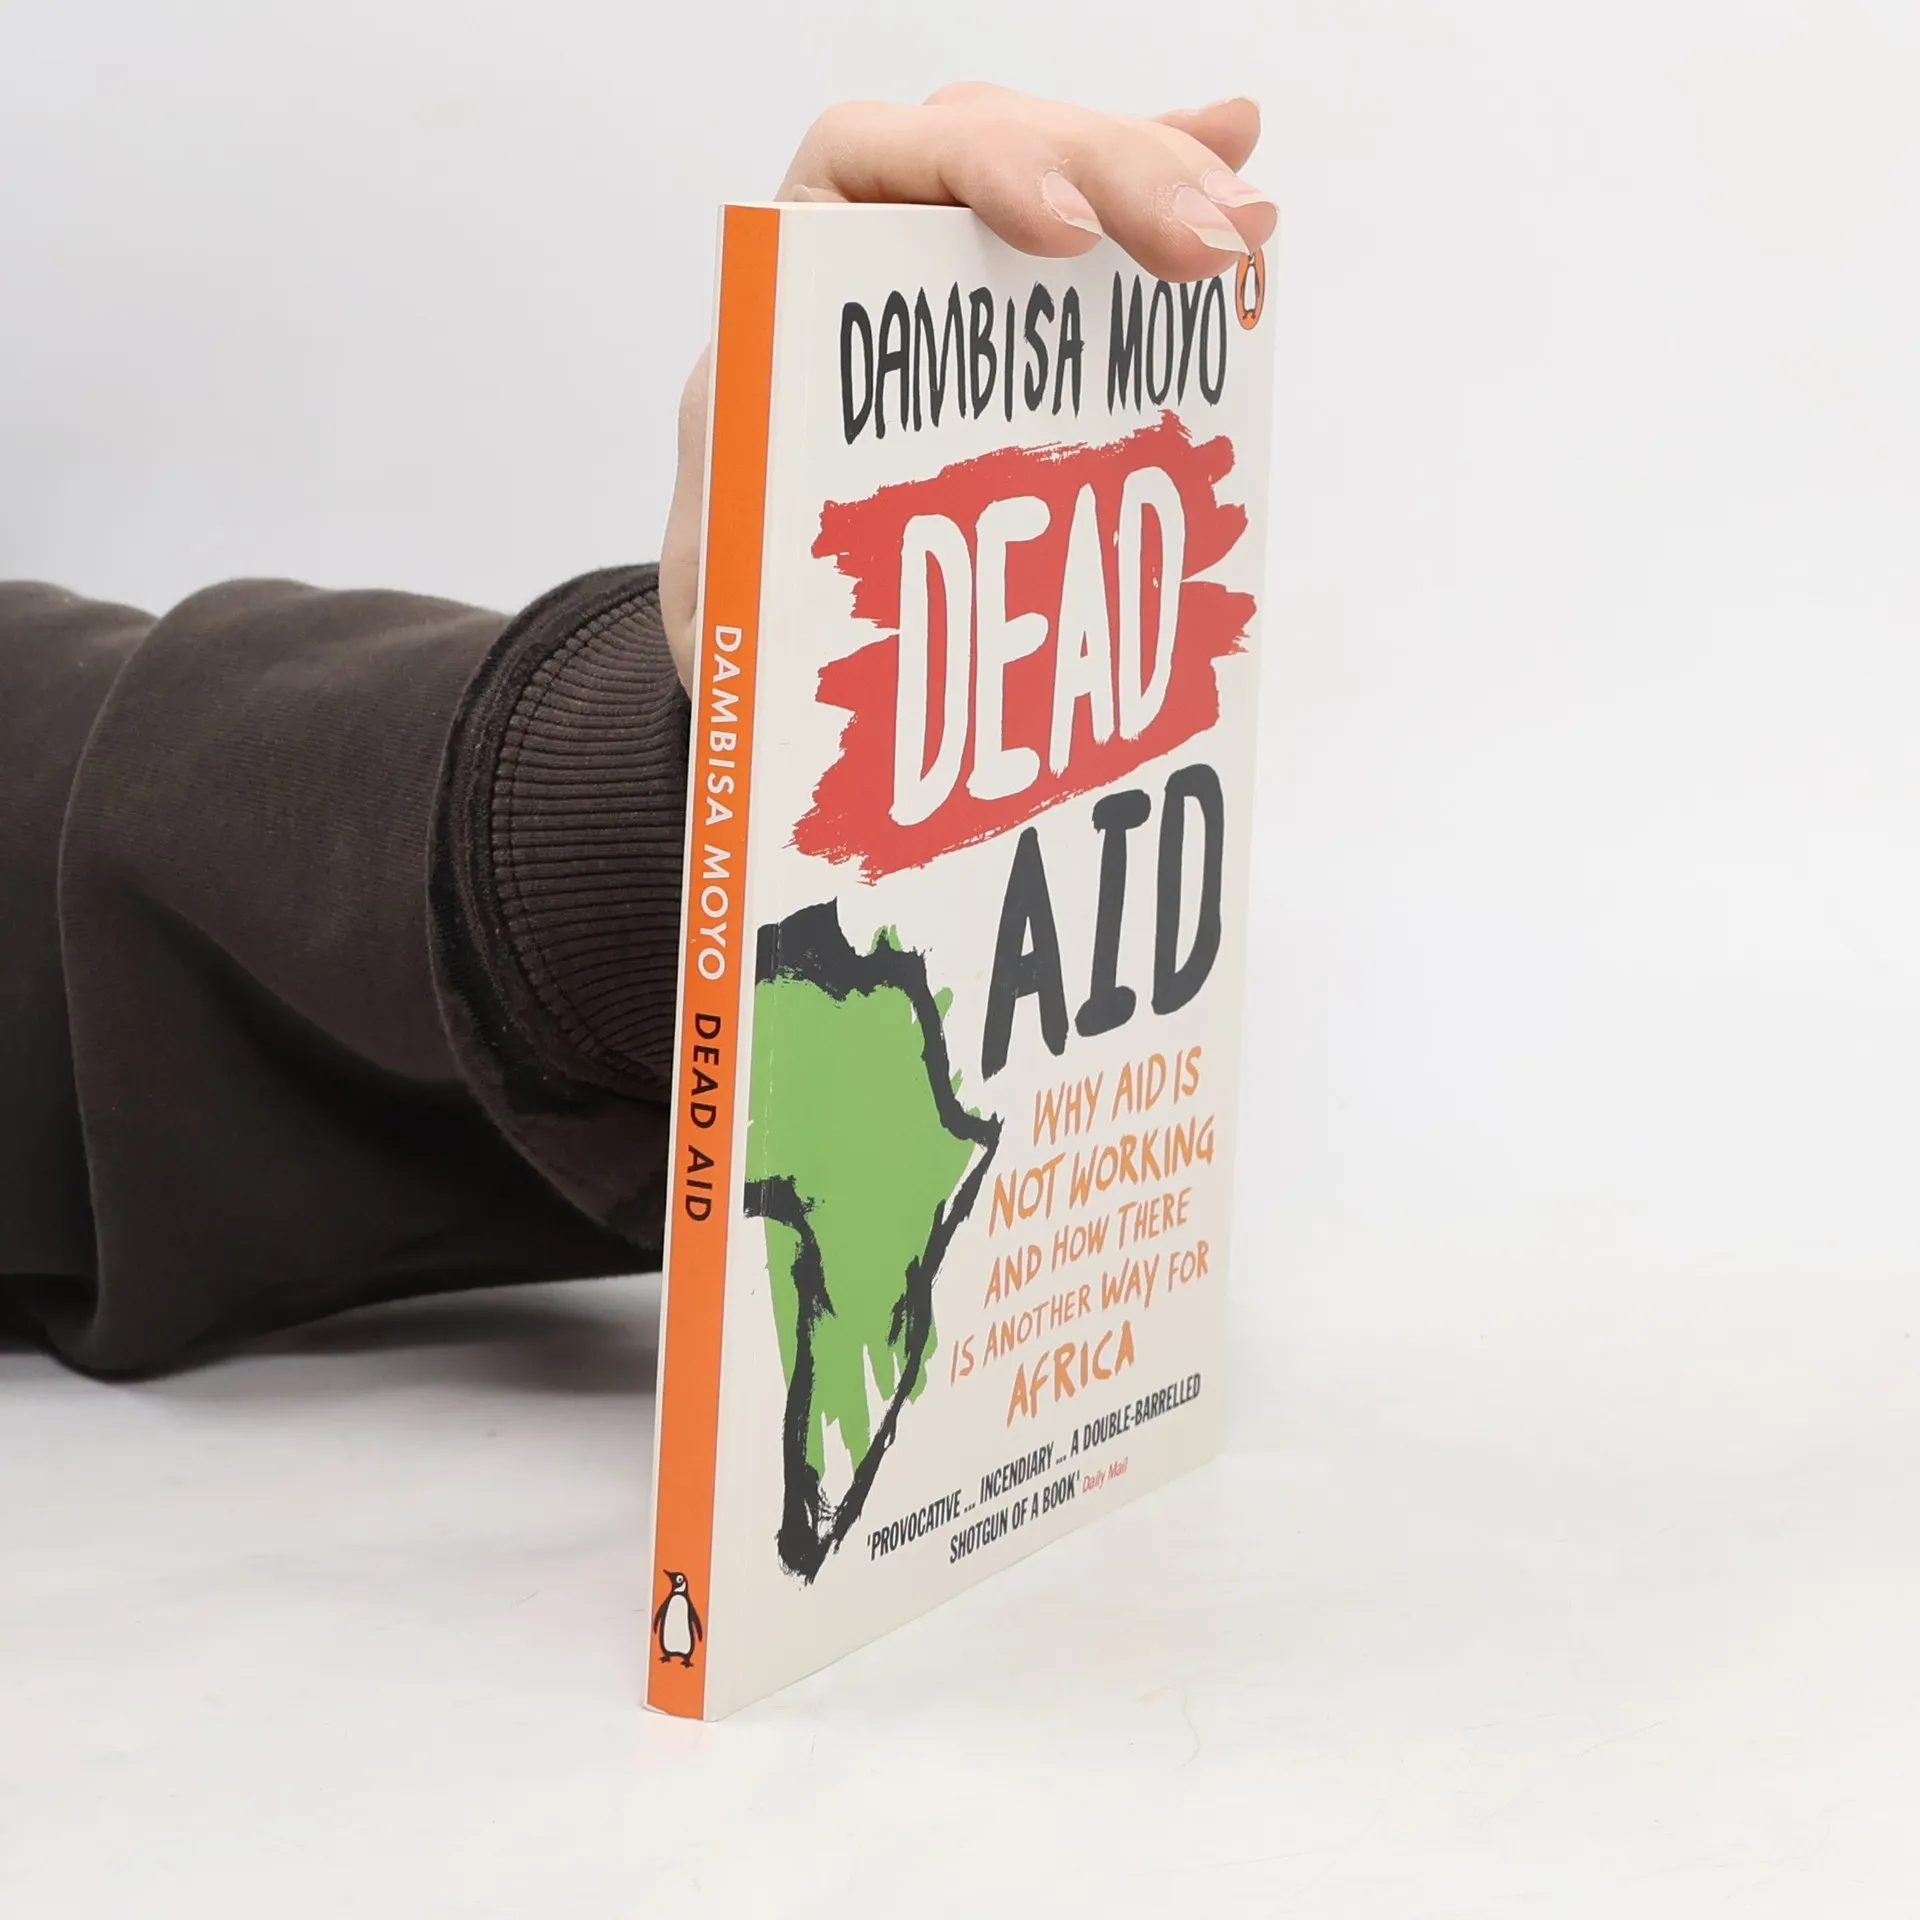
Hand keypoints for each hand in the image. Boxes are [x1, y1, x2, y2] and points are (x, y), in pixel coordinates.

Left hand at [657, 84, 1275, 686]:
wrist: (764, 639)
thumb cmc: (740, 599)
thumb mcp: (727, 570)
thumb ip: (743, 526)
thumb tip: (771, 533)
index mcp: (777, 287)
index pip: (866, 151)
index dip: (976, 163)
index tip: (1064, 238)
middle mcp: (861, 255)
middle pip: (992, 140)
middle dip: (1113, 171)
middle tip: (1215, 244)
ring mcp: (944, 278)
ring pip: (1056, 173)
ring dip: (1162, 182)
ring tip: (1251, 224)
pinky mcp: (1011, 326)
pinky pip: (1092, 233)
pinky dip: (1161, 196)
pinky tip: (1235, 166)